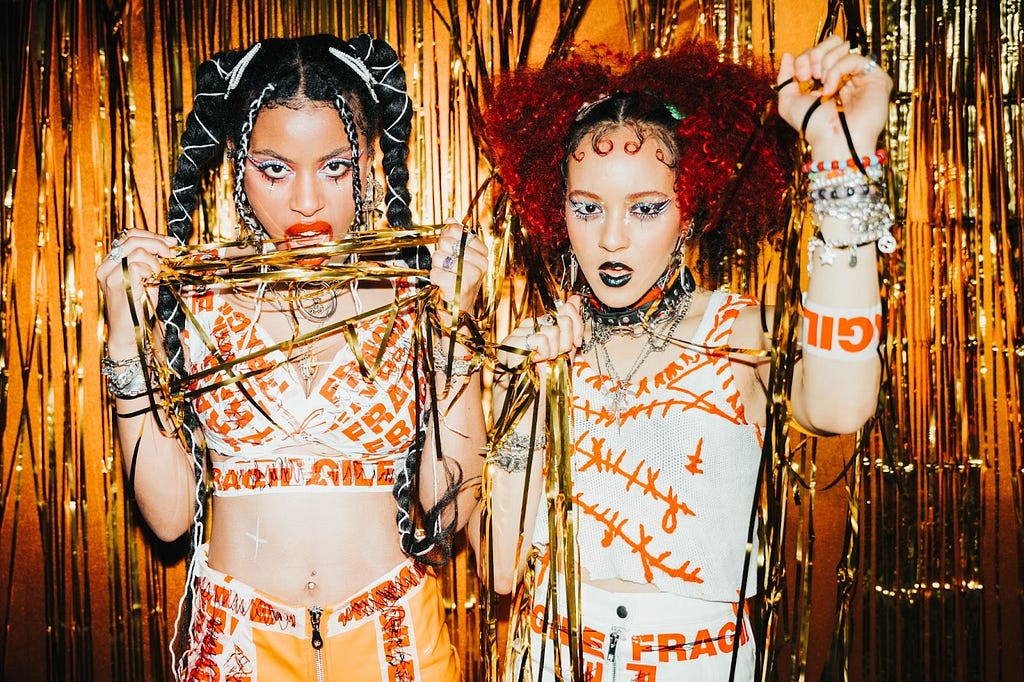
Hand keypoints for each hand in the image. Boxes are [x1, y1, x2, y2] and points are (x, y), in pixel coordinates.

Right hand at [96, 228, 177, 350]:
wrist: (130, 332)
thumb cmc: (140, 307)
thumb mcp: (146, 279)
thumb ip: (150, 261)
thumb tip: (167, 245)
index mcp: (111, 262)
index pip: (128, 235)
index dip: (151, 235)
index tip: (170, 241)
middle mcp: (106, 266)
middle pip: (132, 238)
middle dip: (157, 242)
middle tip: (171, 252)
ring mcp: (109, 274)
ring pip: (136, 249)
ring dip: (155, 259)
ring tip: (160, 273)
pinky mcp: (116, 282)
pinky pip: (137, 264)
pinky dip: (151, 270)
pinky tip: (153, 280)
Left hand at [430, 218, 487, 308]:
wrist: (459, 309)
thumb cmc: (458, 279)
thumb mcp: (459, 256)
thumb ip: (456, 236)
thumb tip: (450, 219)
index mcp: (483, 252)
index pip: (459, 231)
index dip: (447, 237)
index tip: (450, 249)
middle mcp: (482, 263)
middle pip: (447, 242)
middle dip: (440, 252)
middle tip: (446, 264)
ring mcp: (473, 276)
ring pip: (440, 257)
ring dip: (437, 266)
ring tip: (446, 274)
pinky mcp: (461, 288)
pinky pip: (436, 273)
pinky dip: (435, 278)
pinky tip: (443, 283)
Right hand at [497, 296, 583, 369]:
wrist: (529, 396)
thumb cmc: (544, 376)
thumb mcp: (565, 350)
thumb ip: (571, 327)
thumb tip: (575, 299)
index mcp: (542, 324)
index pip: (565, 308)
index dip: (577, 326)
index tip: (576, 342)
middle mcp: (531, 325)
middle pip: (562, 320)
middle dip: (566, 342)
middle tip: (557, 355)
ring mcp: (520, 332)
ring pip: (552, 331)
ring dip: (553, 351)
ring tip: (544, 360)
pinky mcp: (513, 342)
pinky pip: (540, 340)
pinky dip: (543, 354)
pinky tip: (535, 361)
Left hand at [777, 35, 892, 160]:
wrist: (832, 140)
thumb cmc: (813, 126)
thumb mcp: (788, 102)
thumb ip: (785, 78)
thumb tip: (787, 55)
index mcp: (826, 78)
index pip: (818, 50)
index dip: (805, 58)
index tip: (800, 77)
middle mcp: (845, 75)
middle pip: (832, 42)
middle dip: (815, 55)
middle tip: (809, 77)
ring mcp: (860, 75)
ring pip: (842, 46)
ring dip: (825, 63)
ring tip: (823, 86)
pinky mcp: (876, 77)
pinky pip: (854, 58)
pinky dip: (837, 70)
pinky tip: (832, 88)